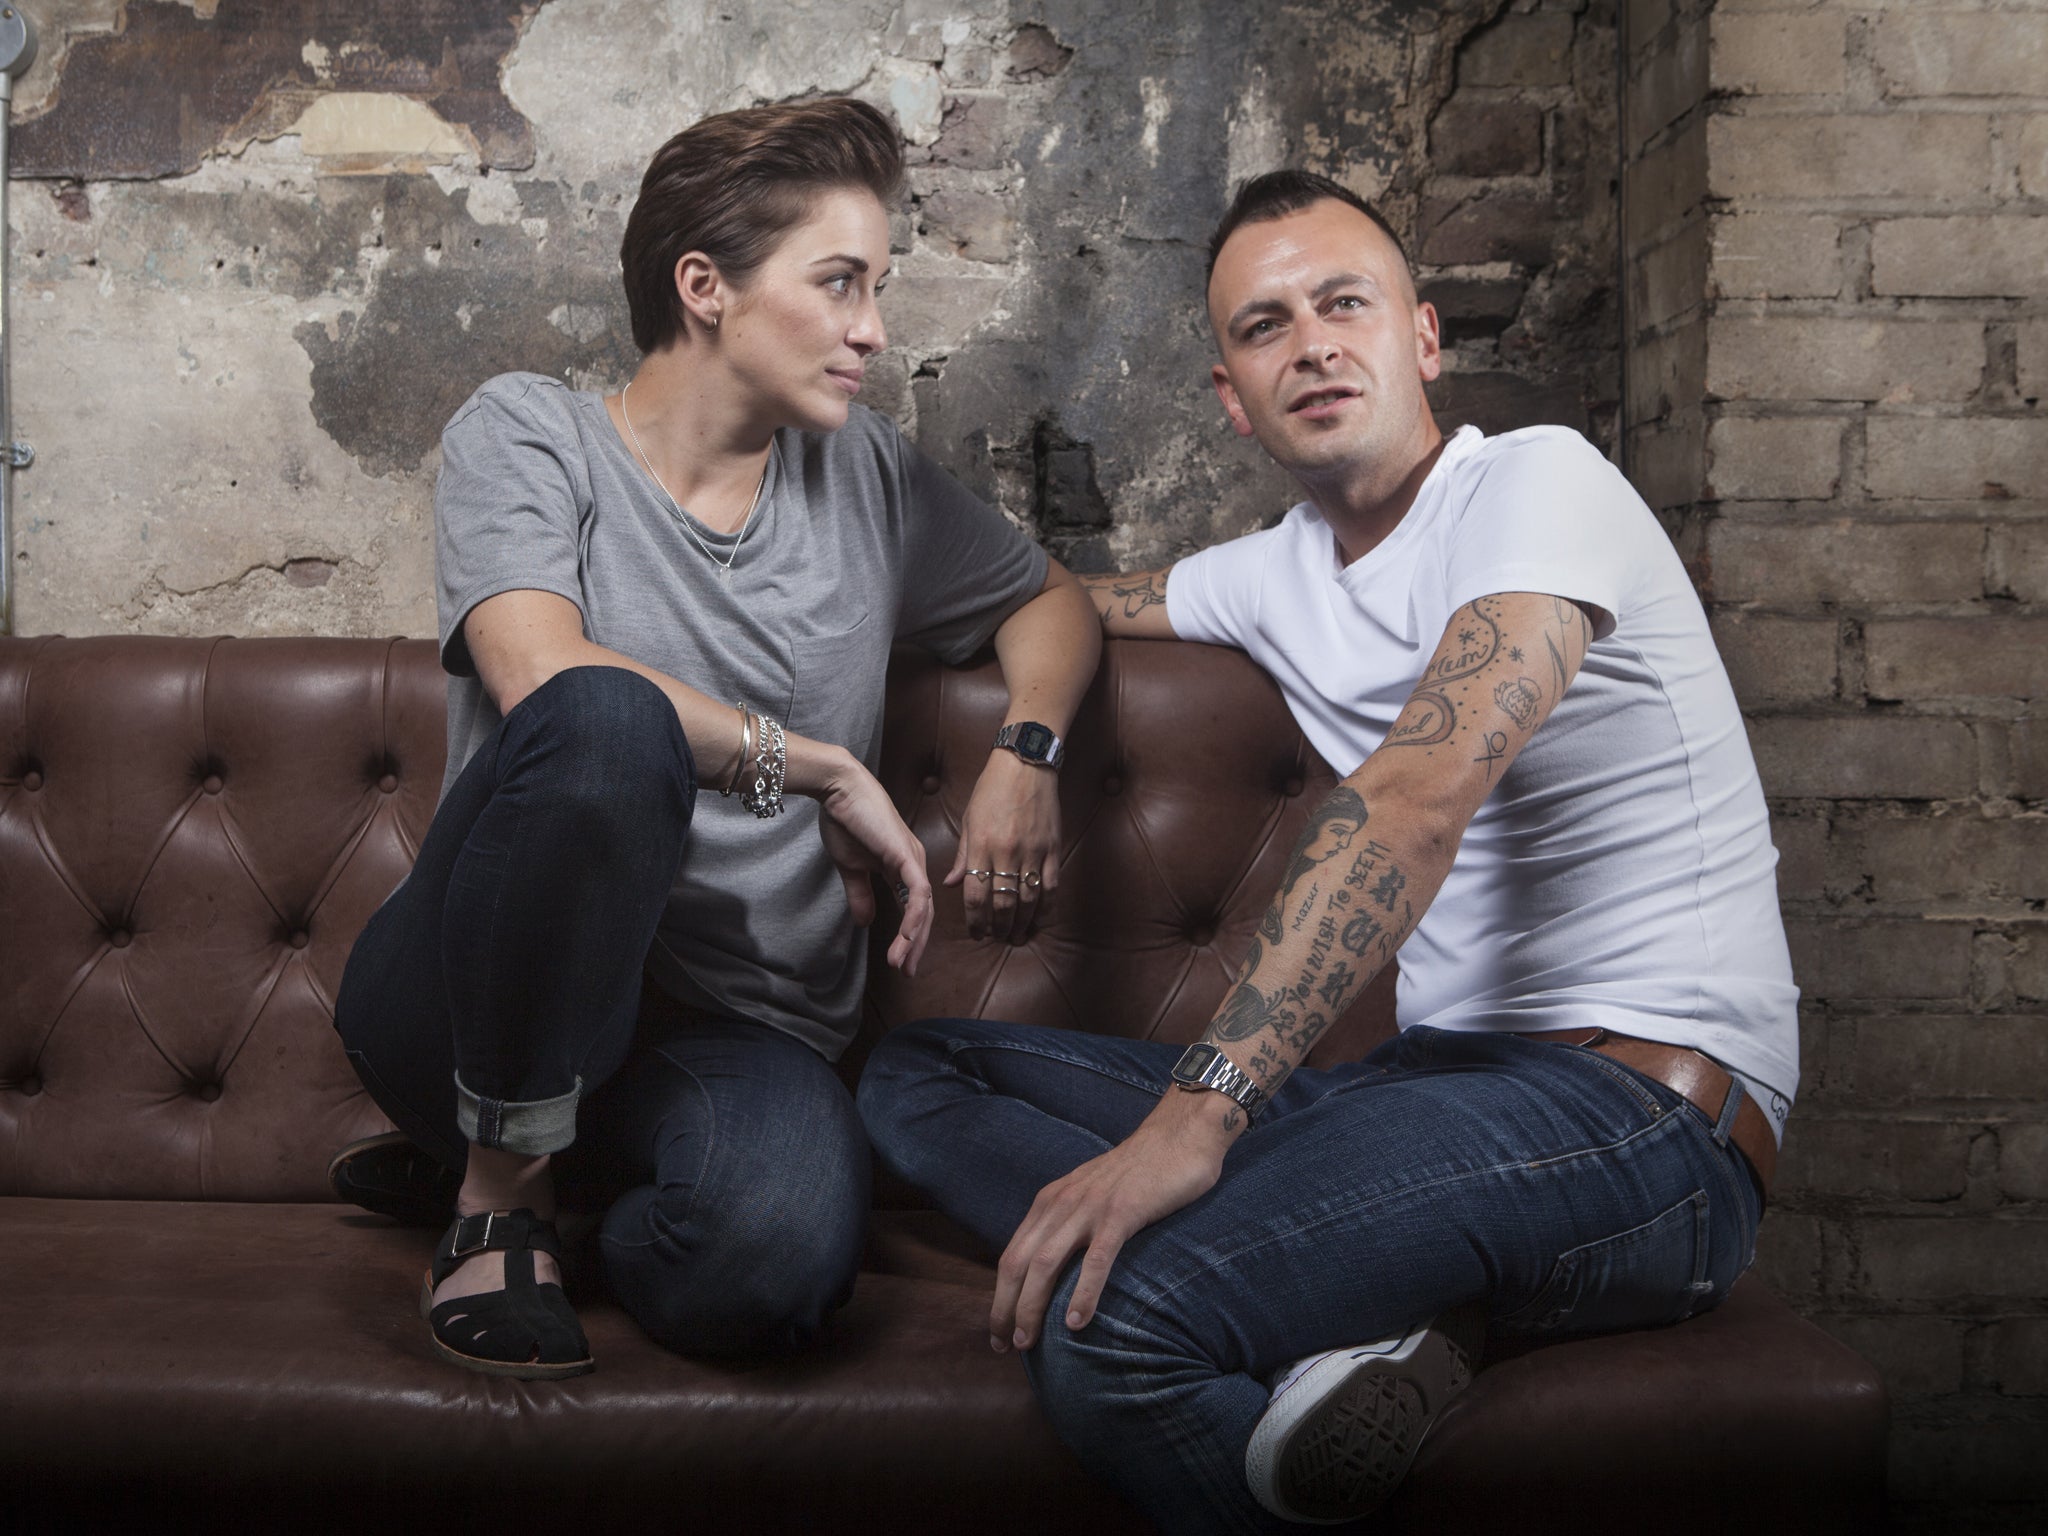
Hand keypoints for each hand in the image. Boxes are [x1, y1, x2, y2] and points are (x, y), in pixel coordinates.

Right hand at [813, 753, 933, 975]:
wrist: (838, 789)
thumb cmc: (844, 820)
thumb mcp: (851, 867)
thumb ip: (861, 894)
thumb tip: (866, 923)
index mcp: (903, 867)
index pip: (914, 908)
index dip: (909, 937)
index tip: (900, 961)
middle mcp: (914, 864)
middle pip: (924, 913)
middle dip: (916, 945)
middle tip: (906, 971)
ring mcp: (913, 859)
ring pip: (924, 908)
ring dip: (914, 939)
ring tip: (901, 962)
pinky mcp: (906, 856)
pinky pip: (918, 894)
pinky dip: (914, 918)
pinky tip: (908, 938)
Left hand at [947, 750, 1060, 943]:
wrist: (1025, 764)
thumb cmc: (992, 789)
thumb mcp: (969, 819)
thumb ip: (963, 856)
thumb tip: (951, 885)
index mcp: (981, 845)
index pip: (976, 895)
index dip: (976, 920)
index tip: (976, 932)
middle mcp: (1007, 852)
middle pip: (1003, 903)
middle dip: (999, 927)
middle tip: (996, 938)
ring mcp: (1033, 851)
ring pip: (1029, 900)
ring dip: (1022, 923)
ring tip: (1017, 936)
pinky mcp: (1053, 848)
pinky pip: (1051, 885)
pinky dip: (1046, 906)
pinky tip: (1040, 918)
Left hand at [990, 1089, 1238, 1351]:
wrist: (1180, 1134)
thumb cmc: (1140, 1171)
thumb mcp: (1091, 1194)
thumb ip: (1072, 1223)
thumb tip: (1060, 1269)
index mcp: (1050, 1201)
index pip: (1011, 1255)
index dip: (1000, 1297)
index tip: (998, 1331)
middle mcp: (1061, 1202)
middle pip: (1018, 1263)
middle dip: (1004, 1308)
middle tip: (1004, 1347)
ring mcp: (1090, 1207)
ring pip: (1045, 1263)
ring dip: (1031, 1307)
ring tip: (1027, 1342)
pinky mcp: (1122, 1212)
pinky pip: (1096, 1259)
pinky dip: (1082, 1293)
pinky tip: (1076, 1323)